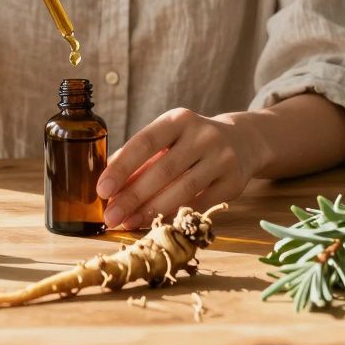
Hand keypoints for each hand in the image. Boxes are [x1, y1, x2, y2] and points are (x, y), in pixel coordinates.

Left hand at [95, 108, 264, 229]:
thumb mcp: (167, 139)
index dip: (122, 167)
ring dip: (152, 210)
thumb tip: (108, 186)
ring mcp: (222, 158)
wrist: (243, 142)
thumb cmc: (191, 143)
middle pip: (163, 170)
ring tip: (128, 223)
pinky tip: (157, 225)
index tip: (102, 190)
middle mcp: (203, 135)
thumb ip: (139, 159)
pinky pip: (201, 204)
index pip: (145, 142)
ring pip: (183, 189)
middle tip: (111, 217)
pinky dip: (176, 215)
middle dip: (133, 196)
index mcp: (179, 120)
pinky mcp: (234, 182)